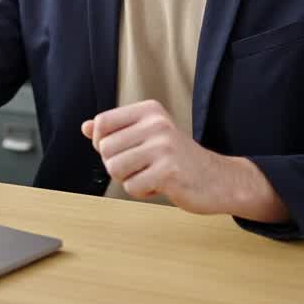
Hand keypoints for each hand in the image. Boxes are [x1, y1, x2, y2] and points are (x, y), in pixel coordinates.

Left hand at [81, 100, 239, 214]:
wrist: (218, 179)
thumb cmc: (178, 158)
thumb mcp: (148, 135)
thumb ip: (117, 130)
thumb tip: (85, 127)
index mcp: (149, 111)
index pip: (102, 123)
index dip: (101, 142)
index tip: (120, 150)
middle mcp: (157, 124)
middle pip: (105, 149)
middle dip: (116, 165)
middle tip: (139, 167)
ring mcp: (164, 147)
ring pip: (115, 169)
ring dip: (128, 179)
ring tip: (149, 175)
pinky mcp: (169, 172)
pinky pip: (132, 187)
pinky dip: (142, 192)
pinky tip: (160, 185)